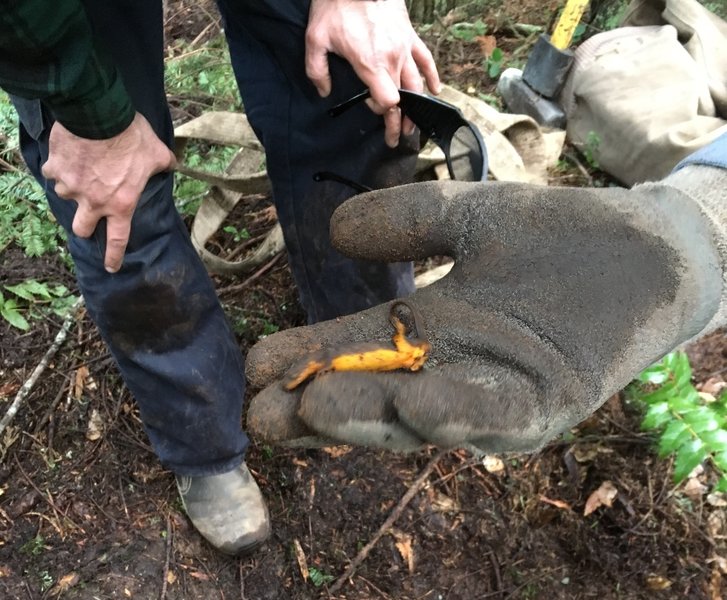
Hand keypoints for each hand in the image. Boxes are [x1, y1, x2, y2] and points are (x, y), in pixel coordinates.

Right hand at [42, 112, 176, 272]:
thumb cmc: (132, 136)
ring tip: (83, 170)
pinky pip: (53, 172)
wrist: (99, 114)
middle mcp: (94, 202)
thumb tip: (174, 164)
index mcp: (121, 204)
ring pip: (66, 196)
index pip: (118, 240)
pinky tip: (68, 155)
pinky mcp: (55, 169)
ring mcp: (71, 187)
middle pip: (82, 229)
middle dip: (84, 227)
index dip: (114, 257)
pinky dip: (59, 166)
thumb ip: (166, 164)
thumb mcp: (158, 152)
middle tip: (88, 217)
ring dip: (72, 187)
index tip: (111, 268)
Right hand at [245, 167, 725, 451]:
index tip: (256, 368)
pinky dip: (457, 413)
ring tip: (312, 413)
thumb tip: (334, 229)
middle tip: (263, 417)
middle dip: (319, 410)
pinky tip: (413, 405)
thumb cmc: (556, 238)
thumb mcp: (467, 217)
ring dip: (369, 419)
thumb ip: (406, 221)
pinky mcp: (549, 402)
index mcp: (427, 332)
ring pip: (423, 417)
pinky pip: (497, 414)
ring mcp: (499, 393)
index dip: (306, 361)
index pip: (353, 353)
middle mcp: (453, 372)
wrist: (645, 249)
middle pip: (374, 400)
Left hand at [306, 0, 440, 147]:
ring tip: (414, 125)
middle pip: (404, 100)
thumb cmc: (337, 5)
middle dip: (401, 122)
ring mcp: (404, 48)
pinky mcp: (410, 36)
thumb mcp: (315, 38)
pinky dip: (432, 77)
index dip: (381, 111)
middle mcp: (392, 59)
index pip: (388, 102)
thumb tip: (324, 92)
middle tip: (398, 138)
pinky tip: (435, 91)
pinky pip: (426, 60)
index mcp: (371, 64)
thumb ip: (317, 71)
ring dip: (417, 108)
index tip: (371, 108)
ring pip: (417, 84)